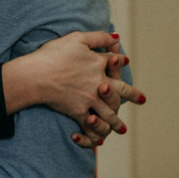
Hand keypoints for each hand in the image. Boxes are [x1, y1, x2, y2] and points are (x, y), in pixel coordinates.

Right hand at [2, 31, 139, 146]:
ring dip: (117, 122)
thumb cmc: (53, 55)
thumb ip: (98, 37)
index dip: (120, 61)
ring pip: (109, 112)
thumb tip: (116, 37)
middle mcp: (99, 82)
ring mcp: (90, 99)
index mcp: (99, 64)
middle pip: (120, 90)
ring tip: (122, 129)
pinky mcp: (79, 111)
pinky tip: (100, 139)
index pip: (114, 62)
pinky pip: (91, 125)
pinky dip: (95, 133)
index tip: (125, 61)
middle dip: (132, 95)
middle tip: (142, 100)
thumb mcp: (77, 38)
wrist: (36, 76)